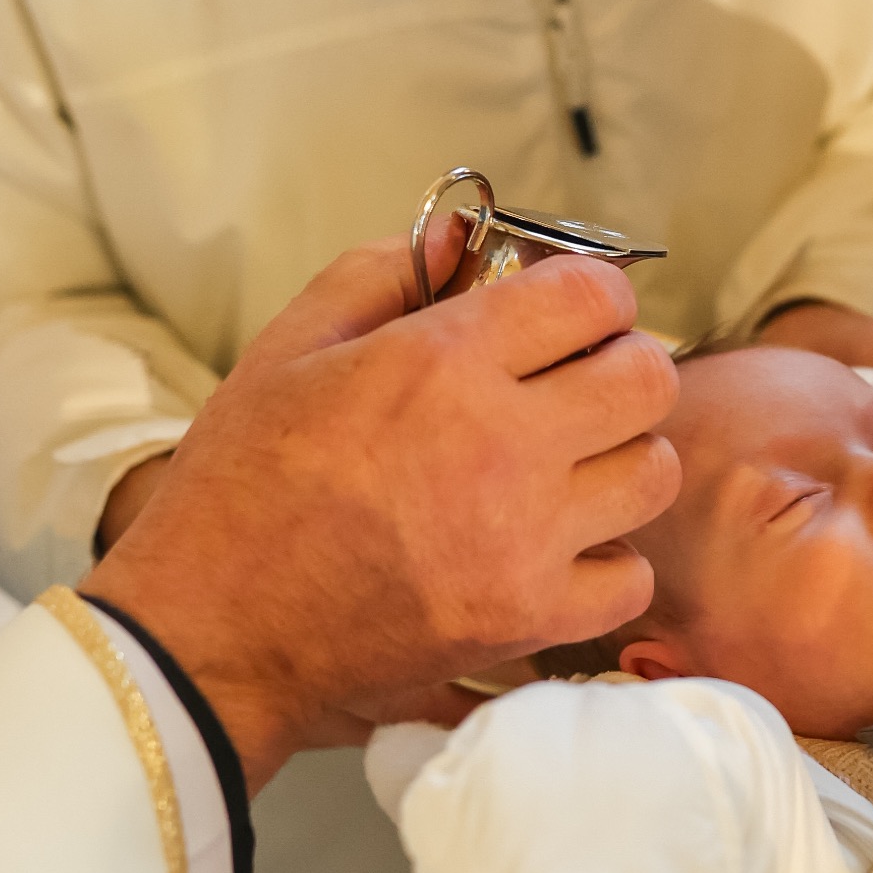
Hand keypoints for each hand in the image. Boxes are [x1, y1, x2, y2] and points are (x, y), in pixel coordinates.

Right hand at [85, 229, 679, 790]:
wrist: (219, 631)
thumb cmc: (243, 491)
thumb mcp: (288, 350)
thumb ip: (379, 275)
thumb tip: (457, 241)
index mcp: (443, 363)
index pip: (592, 294)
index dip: (595, 293)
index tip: (575, 312)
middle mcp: (501, 444)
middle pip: (648, 378)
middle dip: (624, 367)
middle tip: (583, 384)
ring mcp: (524, 538)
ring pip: (653, 474)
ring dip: (622, 461)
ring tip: (573, 469)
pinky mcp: (529, 619)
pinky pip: (630, 578)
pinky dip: (607, 562)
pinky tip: (559, 549)